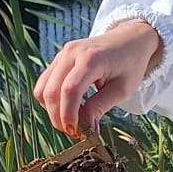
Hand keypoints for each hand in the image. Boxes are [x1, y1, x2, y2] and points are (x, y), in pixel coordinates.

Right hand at [33, 21, 162, 134]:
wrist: (130, 39)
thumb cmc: (130, 63)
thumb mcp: (122, 88)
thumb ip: (101, 106)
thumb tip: (87, 129)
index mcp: (91, 59)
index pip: (70, 90)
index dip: (68, 115)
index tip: (76, 132)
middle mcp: (72, 53)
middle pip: (51, 91)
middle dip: (58, 117)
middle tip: (73, 132)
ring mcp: (62, 54)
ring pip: (42, 89)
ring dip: (51, 110)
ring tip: (70, 121)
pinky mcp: (59, 58)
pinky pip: (44, 83)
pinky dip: (51, 100)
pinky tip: (67, 108)